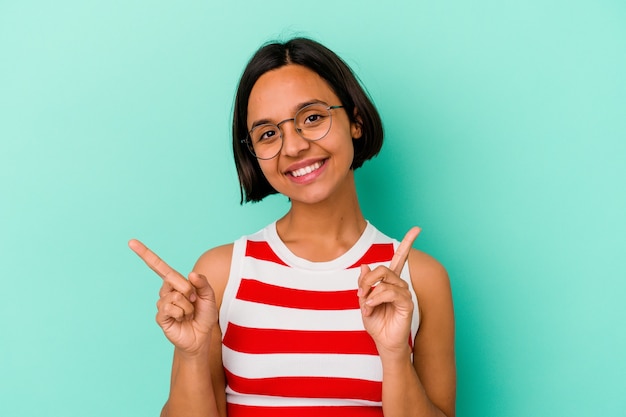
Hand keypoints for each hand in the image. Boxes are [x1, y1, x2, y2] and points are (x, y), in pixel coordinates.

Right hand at [128, 239, 217, 355]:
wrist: (201, 337)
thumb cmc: (204, 315)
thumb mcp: (208, 296)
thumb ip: (202, 283)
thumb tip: (190, 274)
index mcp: (176, 282)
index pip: (158, 266)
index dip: (145, 254)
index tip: (131, 242)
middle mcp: (166, 291)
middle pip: (173, 279)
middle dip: (189, 290)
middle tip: (194, 301)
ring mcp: (162, 304)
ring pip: (174, 296)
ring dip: (187, 306)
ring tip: (189, 313)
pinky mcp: (160, 317)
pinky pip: (168, 308)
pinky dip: (181, 313)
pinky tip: (182, 319)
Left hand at [357, 227, 420, 355]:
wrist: (383, 343)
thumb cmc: (376, 323)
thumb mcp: (364, 300)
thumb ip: (365, 284)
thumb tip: (364, 266)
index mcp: (390, 282)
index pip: (401, 258)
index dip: (409, 243)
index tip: (418, 228)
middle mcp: (400, 285)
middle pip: (383, 268)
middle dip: (367, 280)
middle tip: (360, 294)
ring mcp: (405, 294)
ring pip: (386, 280)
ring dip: (371, 291)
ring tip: (366, 305)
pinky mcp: (407, 304)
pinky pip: (392, 292)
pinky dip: (378, 297)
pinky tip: (372, 306)